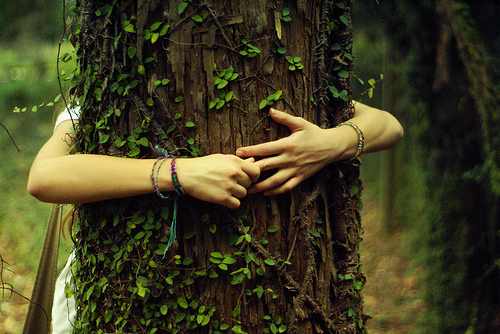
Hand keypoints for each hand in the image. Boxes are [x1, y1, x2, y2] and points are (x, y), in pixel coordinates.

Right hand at [176, 154, 259, 208]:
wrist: (187, 174)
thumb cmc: (204, 165)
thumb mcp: (222, 158)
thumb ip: (239, 161)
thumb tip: (254, 161)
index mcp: (235, 162)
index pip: (256, 171)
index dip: (253, 176)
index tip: (247, 178)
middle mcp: (234, 173)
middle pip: (249, 184)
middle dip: (242, 185)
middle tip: (230, 183)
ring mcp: (229, 186)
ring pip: (243, 194)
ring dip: (236, 194)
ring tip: (224, 189)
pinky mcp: (223, 198)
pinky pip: (236, 204)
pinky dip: (231, 202)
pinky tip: (223, 197)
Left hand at [236, 109, 351, 195]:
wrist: (332, 146)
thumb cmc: (314, 133)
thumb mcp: (300, 123)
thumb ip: (284, 117)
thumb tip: (270, 109)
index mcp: (287, 144)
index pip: (265, 148)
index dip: (251, 151)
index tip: (238, 152)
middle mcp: (290, 158)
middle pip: (267, 166)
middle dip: (251, 170)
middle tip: (238, 173)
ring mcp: (295, 169)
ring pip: (275, 181)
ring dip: (261, 186)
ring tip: (249, 189)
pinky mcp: (301, 177)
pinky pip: (287, 187)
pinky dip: (276, 191)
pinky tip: (266, 193)